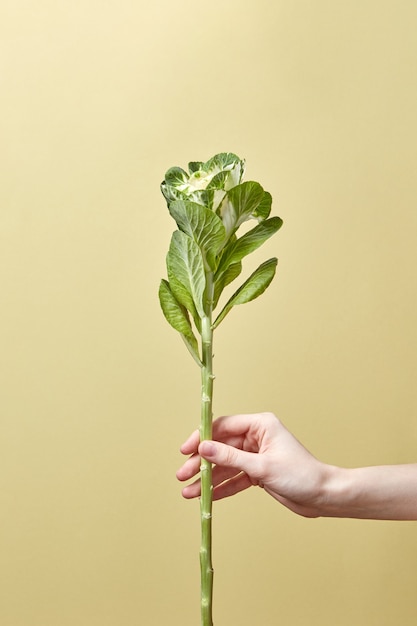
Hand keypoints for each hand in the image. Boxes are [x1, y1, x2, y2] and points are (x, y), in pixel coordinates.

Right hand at [176, 412, 330, 517]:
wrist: (324, 496)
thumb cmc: (301, 475)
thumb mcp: (262, 466)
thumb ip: (230, 457)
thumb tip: (203, 448)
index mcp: (260, 425)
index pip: (223, 426)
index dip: (202, 437)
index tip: (186, 450)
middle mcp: (256, 437)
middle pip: (220, 447)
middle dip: (201, 462)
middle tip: (182, 475)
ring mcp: (256, 455)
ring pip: (225, 464)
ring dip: (207, 478)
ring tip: (188, 491)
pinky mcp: (257, 473)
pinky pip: (234, 478)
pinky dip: (220, 487)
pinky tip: (205, 496)